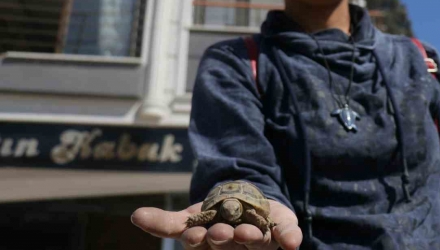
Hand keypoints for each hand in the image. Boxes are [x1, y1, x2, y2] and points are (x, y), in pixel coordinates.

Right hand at [131, 200, 301, 249]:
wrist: (245, 205)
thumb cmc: (213, 218)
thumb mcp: (188, 220)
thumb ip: (164, 222)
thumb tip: (134, 215)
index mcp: (212, 244)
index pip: (203, 244)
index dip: (200, 240)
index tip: (196, 236)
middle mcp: (235, 247)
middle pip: (229, 245)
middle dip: (225, 239)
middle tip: (222, 233)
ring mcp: (260, 241)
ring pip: (256, 242)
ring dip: (253, 239)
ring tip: (249, 233)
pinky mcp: (281, 229)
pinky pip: (287, 234)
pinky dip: (291, 237)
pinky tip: (293, 242)